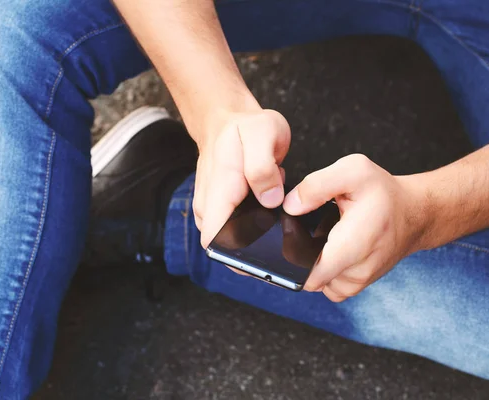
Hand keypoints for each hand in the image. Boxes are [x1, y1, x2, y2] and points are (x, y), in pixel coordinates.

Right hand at [194, 109, 290, 248]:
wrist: (228, 120)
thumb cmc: (245, 127)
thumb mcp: (262, 133)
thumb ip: (263, 167)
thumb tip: (270, 200)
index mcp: (218, 191)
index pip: (215, 241)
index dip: (237, 256)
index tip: (264, 255)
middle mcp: (210, 206)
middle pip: (228, 246)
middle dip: (257, 245)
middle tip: (279, 220)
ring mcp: (215, 210)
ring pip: (237, 238)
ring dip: (261, 230)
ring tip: (271, 202)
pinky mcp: (224, 210)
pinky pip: (243, 227)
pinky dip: (260, 220)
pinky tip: (267, 203)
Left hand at [283, 154, 426, 301]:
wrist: (414, 214)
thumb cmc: (386, 194)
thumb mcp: (353, 170)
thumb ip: (316, 185)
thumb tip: (290, 206)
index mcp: (354, 244)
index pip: (311, 274)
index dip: (293, 258)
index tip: (293, 239)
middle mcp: (356, 270)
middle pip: (308, 276)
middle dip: (301, 254)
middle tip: (315, 228)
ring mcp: (356, 282)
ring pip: (316, 281)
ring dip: (313, 261)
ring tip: (328, 236)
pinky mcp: (355, 285)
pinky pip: (327, 285)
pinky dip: (324, 270)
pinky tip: (331, 248)